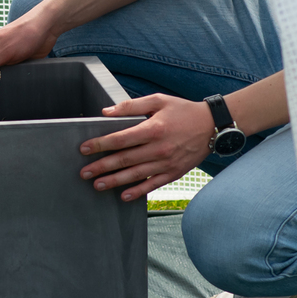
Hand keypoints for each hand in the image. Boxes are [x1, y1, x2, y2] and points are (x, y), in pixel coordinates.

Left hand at [78, 95, 214, 201]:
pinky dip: (138, 192)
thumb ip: (131, 106)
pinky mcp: (174, 173)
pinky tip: (123, 196)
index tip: (83, 149)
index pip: (120, 139)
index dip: (100, 144)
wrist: (212, 126)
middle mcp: (158, 148)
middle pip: (124, 160)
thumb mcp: (158, 101)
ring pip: (135, 175)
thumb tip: (106, 112)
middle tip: (83, 173)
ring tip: (97, 185)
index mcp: (153, 129)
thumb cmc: (183, 111)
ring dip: (114, 181)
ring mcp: (166, 163)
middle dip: (101, 167)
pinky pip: (152, 185)